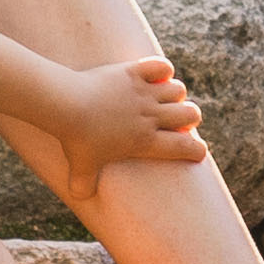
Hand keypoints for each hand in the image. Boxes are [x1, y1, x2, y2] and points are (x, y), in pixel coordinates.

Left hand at [52, 56, 206, 208]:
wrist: (66, 105)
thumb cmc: (76, 139)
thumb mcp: (80, 169)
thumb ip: (84, 185)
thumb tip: (81, 196)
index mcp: (145, 142)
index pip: (185, 148)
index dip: (197, 151)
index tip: (198, 153)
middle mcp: (151, 116)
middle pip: (191, 114)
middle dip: (190, 118)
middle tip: (178, 121)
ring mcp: (143, 92)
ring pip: (178, 90)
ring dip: (175, 94)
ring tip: (163, 97)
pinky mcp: (132, 72)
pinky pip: (161, 66)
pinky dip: (162, 69)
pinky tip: (155, 74)